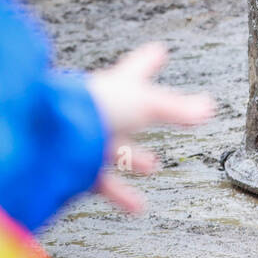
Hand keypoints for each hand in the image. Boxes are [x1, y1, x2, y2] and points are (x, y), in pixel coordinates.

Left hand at [87, 42, 214, 211]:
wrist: (48, 134)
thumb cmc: (92, 107)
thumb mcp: (146, 104)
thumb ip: (178, 109)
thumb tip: (209, 106)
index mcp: (115, 88)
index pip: (137, 70)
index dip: (150, 62)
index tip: (158, 51)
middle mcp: (99, 110)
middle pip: (126, 111)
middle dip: (144, 116)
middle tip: (156, 116)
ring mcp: (86, 138)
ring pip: (115, 148)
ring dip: (136, 157)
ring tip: (153, 166)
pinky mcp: (76, 166)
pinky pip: (103, 182)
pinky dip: (122, 194)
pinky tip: (137, 206)